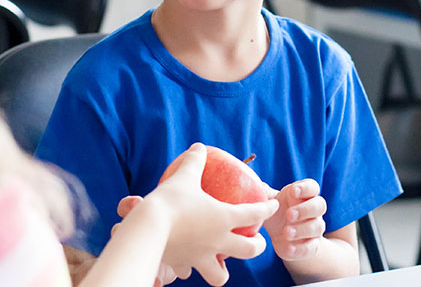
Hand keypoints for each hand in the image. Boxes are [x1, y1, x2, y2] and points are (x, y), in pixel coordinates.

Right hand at [124, 144, 277, 285]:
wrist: (147, 229)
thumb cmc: (170, 201)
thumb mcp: (184, 176)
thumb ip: (194, 161)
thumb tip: (199, 147)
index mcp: (225, 219)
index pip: (255, 214)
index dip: (267, 208)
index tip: (273, 205)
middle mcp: (218, 241)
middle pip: (250, 250)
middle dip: (258, 246)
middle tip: (256, 239)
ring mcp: (201, 257)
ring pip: (221, 274)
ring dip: (224, 269)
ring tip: (222, 260)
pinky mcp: (182, 264)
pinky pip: (189, 272)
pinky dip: (189, 268)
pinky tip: (186, 263)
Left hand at [264, 178, 327, 260]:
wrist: (282, 237)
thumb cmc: (278, 213)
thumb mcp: (270, 202)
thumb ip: (264, 193)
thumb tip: (255, 183)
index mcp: (303, 195)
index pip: (312, 187)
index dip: (305, 188)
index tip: (293, 191)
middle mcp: (313, 211)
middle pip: (320, 205)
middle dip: (305, 209)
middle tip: (289, 214)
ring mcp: (314, 229)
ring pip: (317, 227)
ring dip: (302, 229)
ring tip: (286, 232)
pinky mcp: (311, 246)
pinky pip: (311, 247)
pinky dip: (300, 248)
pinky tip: (289, 248)